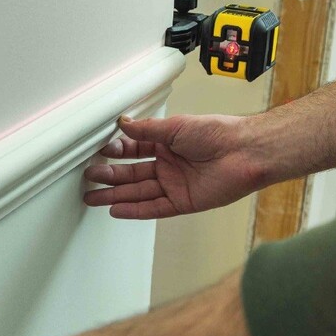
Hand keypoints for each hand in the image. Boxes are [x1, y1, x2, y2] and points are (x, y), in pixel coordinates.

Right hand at [83, 114, 262, 218]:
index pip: (134, 150)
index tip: (100, 153)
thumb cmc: (219, 133)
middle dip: (109, 177)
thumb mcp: (176, 127)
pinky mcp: (183, 202)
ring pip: (138, 192)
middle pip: (132, 174)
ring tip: (92, 198)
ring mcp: (175, 184)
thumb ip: (147, 130)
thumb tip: (123, 125)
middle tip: (89, 178)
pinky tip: (116, 209)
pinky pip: (154, 208)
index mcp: (167, 144)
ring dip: (115, 195)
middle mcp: (169, 165)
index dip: (117, 152)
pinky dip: (135, 210)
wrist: (245, 152)